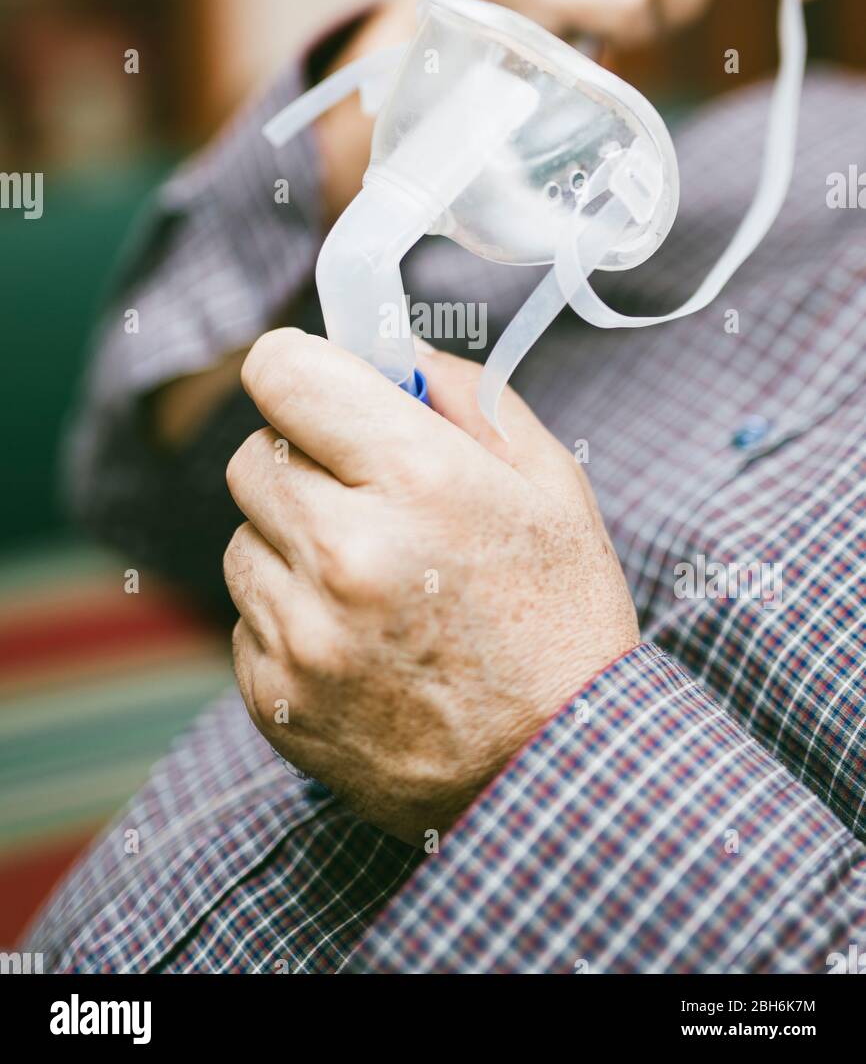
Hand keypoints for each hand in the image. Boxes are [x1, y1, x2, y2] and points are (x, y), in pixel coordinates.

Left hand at [225, 330, 636, 844]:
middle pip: (252, 456)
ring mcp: (302, 634)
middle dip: (304, 462)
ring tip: (371, 582)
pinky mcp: (275, 698)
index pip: (282, 372)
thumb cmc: (563, 619)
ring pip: (242, 540)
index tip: (323, 391)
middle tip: (368, 499)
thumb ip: (461, 392)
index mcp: (416, 480)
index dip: (302, 371)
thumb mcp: (549, 483)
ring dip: (292, 544)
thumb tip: (384, 344)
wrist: (559, 774)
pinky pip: (246, 618)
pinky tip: (359, 641)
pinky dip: (289, 617)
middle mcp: (345, 552)